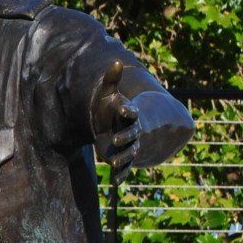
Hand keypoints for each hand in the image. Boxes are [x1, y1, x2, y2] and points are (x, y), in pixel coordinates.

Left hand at [91, 60, 140, 180]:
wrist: (116, 125)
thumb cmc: (112, 108)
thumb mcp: (109, 94)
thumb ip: (112, 79)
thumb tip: (117, 61)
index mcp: (129, 115)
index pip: (130, 112)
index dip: (127, 110)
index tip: (123, 109)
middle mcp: (132, 130)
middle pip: (131, 134)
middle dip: (124, 137)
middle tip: (114, 139)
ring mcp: (130, 144)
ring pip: (129, 153)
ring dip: (122, 158)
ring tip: (113, 163)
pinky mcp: (124, 157)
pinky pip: (125, 167)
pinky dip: (121, 174)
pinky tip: (115, 182)